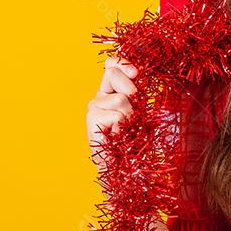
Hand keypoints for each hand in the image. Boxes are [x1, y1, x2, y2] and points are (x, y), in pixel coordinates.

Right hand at [86, 55, 138, 170]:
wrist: (122, 167)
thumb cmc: (132, 141)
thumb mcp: (138, 112)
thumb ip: (135, 94)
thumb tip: (136, 73)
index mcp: (110, 91)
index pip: (111, 65)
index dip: (122, 63)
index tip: (135, 73)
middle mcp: (98, 97)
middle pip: (114, 75)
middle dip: (131, 91)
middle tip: (132, 114)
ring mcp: (93, 108)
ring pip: (120, 99)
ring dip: (130, 116)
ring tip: (125, 131)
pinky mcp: (92, 120)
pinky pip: (117, 115)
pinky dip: (123, 127)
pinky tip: (117, 137)